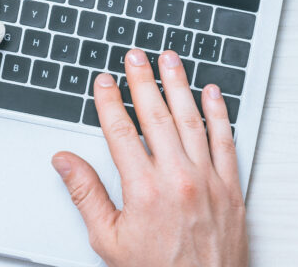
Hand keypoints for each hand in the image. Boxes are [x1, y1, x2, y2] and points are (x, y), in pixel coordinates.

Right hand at [52, 49, 247, 266]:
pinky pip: (226, 141)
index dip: (110, 101)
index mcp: (144, 190)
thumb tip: (66, 163)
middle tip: (136, 56)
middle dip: (144, 81)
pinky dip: (220, 114)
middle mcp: (179, 179)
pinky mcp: (232, 189)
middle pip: (156, 116)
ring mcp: (209, 181)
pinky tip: (213, 94)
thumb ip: (86, 195)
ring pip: (192, 120)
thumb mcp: (109, 240)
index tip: (104, 82)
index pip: (121, 131)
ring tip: (171, 60)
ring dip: (180, 86)